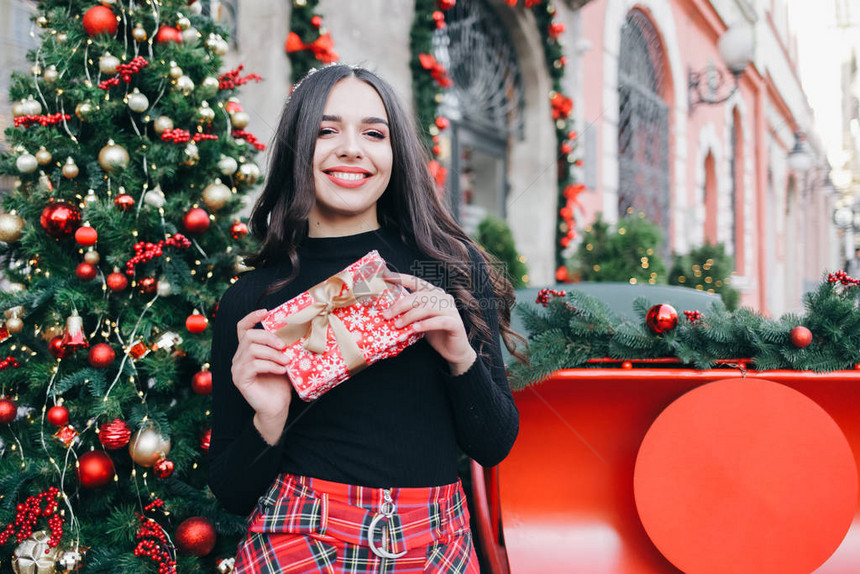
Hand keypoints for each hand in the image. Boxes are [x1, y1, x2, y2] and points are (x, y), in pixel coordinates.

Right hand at [231, 309, 292, 443]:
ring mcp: (237, 369)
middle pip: (249, 336)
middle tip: (285, 346)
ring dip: (273, 354)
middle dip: (269, 338)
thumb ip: (281, 347)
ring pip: (252, 350)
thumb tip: (296, 330)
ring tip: (286, 362)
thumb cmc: (280, 383)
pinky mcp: (240, 379)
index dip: (251, 317)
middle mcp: (239, 358)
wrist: (276, 407)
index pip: (242, 328)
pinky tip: (281, 371)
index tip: (266, 313)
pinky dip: (270, 365)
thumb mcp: (282, 360)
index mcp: (247, 350)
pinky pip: (254, 365)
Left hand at [383, 273, 476, 375]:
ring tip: (398, 325)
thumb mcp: (419, 319)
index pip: (416, 282)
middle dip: (400, 305)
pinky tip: (415, 329)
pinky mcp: (456, 323)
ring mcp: (451, 310)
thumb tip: (387, 308)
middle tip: (386, 315)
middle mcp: (443, 298)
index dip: (401, 278)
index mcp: (434, 293)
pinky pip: (440, 321)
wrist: (453, 351)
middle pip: (419, 296)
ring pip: (428, 308)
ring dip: (410, 316)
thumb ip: (409, 311)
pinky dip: (426, 324)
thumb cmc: (435, 333)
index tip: (385, 276)